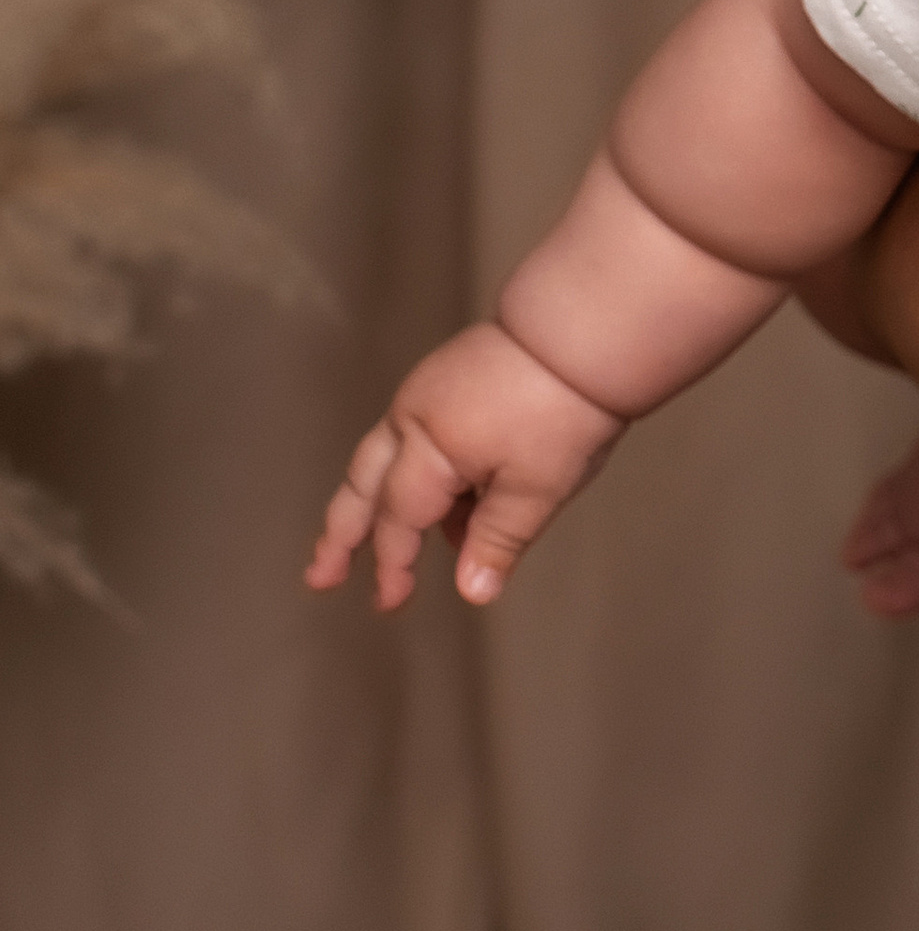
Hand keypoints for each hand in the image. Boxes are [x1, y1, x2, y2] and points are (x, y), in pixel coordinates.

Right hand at [308, 322, 625, 611]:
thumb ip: (498, 540)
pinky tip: (445, 507)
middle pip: (362, 485)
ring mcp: (427, 391)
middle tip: (320, 576)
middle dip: (340, 534)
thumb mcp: (537, 488)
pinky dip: (414, 475)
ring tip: (357, 544)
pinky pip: (413, 436)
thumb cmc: (564, 406)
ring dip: (367, 503)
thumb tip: (471, 592)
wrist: (586, 328)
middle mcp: (413, 417)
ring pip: (381, 458)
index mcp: (430, 447)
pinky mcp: (447, 377)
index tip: (388, 602)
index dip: (392, 564)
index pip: (398, 520)